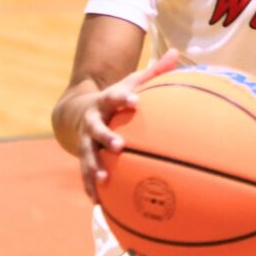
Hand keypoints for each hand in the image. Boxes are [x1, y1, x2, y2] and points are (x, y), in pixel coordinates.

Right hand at [77, 49, 179, 202]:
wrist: (79, 111)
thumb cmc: (118, 97)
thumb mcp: (133, 81)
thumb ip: (155, 71)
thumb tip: (176, 51)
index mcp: (107, 101)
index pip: (116, 96)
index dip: (125, 98)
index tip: (135, 101)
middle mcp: (93, 122)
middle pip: (97, 129)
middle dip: (106, 137)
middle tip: (119, 145)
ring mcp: (85, 141)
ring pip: (87, 155)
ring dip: (93, 167)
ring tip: (104, 180)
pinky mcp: (84, 157)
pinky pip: (85, 174)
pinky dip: (91, 187)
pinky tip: (99, 203)